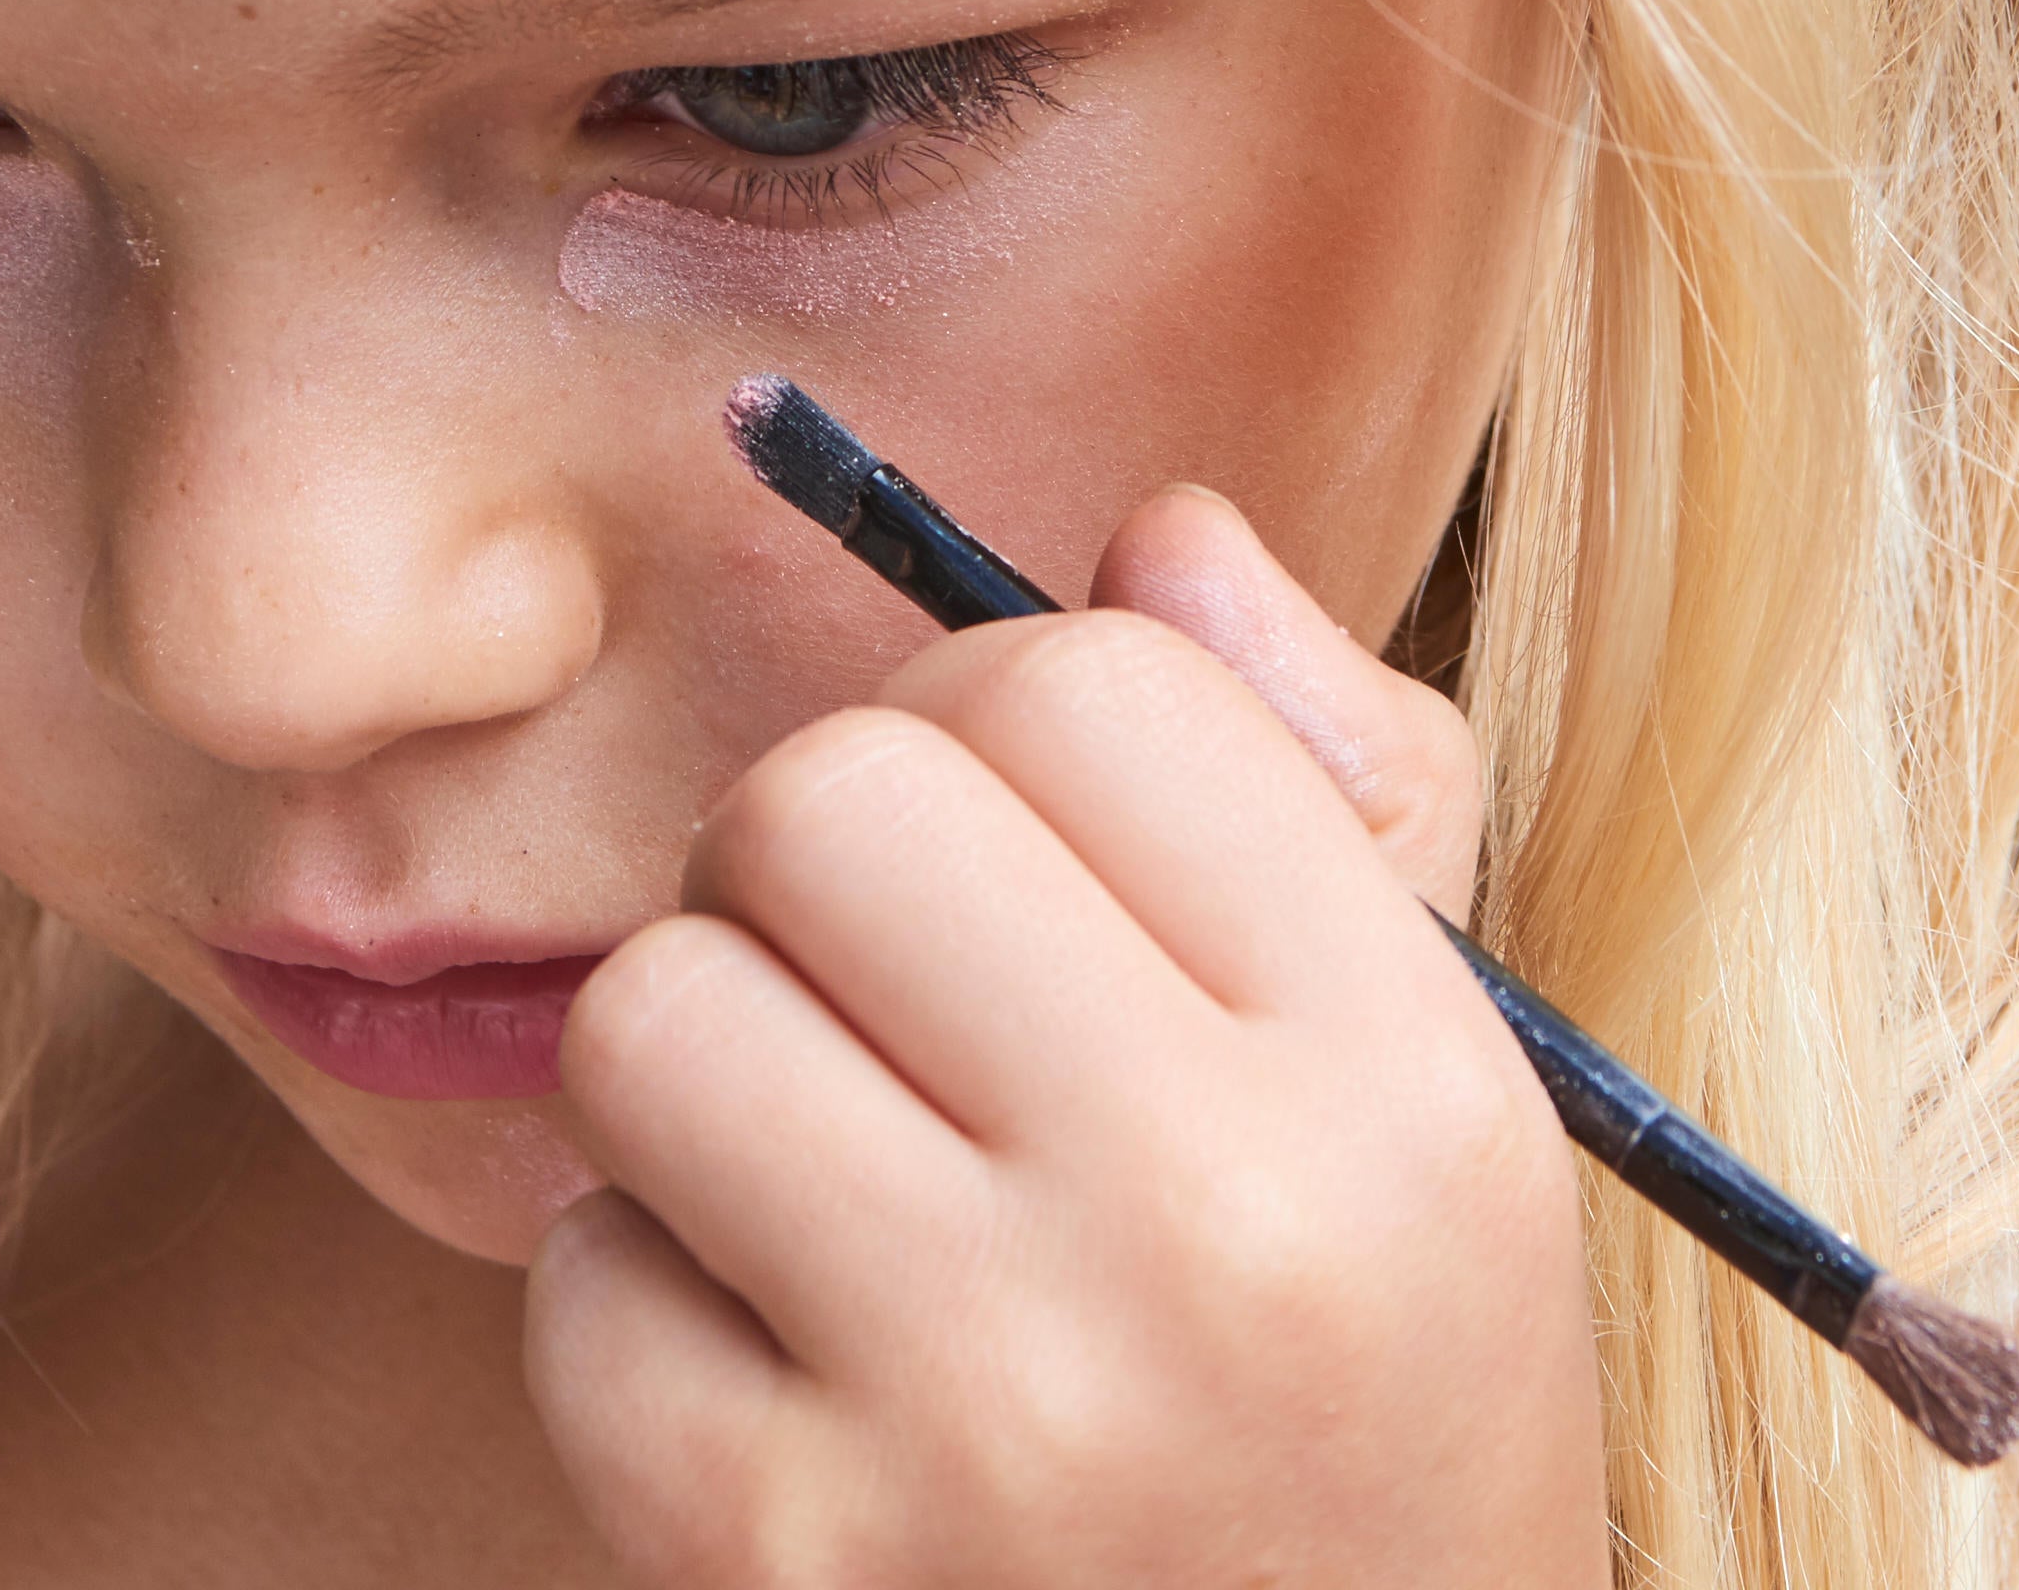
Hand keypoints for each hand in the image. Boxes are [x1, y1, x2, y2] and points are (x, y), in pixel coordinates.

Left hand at [522, 488, 1604, 1588]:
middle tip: (884, 1015)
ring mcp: (988, 1410)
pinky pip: (579, 1273)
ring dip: (707, 1082)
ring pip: (655, 1009)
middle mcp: (1215, 1235)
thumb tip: (1163, 531)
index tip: (1024, 866)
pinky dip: (649, 1318)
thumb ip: (1334, 794)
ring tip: (833, 1199)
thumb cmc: (1352, 1422)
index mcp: (1407, 1091)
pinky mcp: (782, 1557)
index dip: (1000, 736)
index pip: (1085, 682)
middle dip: (813, 877)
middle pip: (827, 797)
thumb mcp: (1439, 1129)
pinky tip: (796, 1395)